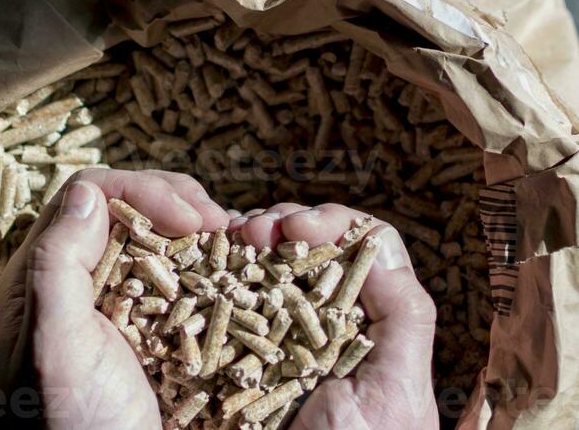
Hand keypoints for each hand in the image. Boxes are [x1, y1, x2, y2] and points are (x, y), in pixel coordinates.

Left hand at [0, 169, 228, 429]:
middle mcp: (78, 274)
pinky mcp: (152, 314)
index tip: (192, 218)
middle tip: (220, 222)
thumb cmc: (78, 427)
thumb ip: (57, 268)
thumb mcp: (56, 352)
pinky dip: (208, 252)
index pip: (89, 194)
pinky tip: (231, 260)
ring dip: (197, 220)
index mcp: (41, 275)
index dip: (143, 190)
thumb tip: (87, 192)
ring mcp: (117, 293)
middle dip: (177, 199)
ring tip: (230, 235)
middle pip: (127, 200)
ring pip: (155, 225)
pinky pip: (178, 262)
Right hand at [229, 202, 438, 429]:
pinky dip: (214, 274)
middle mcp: (324, 316)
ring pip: (265, 261)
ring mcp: (278, 330)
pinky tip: (206, 268)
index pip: (360, 241)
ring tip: (228, 242)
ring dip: (245, 240)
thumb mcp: (397, 390)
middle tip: (252, 231)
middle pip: (308, 241)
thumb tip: (376, 242)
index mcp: (368, 316)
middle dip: (279, 222)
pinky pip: (226, 301)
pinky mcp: (238, 351)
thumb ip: (403, 314)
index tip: (298, 229)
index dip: (330, 220)